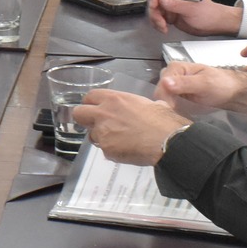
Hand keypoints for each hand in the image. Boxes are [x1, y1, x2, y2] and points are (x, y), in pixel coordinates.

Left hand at [71, 88, 191, 165]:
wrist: (167, 140)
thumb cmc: (162, 120)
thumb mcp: (147, 103)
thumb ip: (134, 105)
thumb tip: (141, 108)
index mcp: (114, 99)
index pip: (89, 97)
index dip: (91, 103)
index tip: (95, 108)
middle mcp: (104, 114)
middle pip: (79, 113)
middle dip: (85, 119)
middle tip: (96, 124)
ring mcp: (103, 132)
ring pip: (92, 135)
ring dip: (101, 137)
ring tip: (119, 140)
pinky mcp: (106, 149)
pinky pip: (104, 150)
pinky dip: (112, 151)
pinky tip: (127, 150)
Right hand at [143, 0, 239, 35]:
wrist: (214, 24)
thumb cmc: (209, 14)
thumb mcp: (193, 9)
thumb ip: (176, 4)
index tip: (154, 7)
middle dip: (154, 12)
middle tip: (160, 22)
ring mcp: (171, 5)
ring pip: (155, 9)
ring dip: (155, 19)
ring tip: (163, 28)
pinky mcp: (170, 14)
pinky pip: (158, 17)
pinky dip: (158, 24)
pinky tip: (164, 29)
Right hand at [159, 60, 246, 114]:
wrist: (234, 93)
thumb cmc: (222, 85)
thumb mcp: (205, 84)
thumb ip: (185, 83)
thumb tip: (165, 82)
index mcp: (175, 67)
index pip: (161, 85)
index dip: (166, 98)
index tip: (175, 109)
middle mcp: (172, 75)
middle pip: (160, 92)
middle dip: (167, 104)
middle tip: (179, 114)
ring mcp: (174, 86)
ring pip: (163, 99)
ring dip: (170, 108)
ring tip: (180, 115)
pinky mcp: (178, 96)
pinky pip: (170, 103)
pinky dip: (174, 110)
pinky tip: (180, 115)